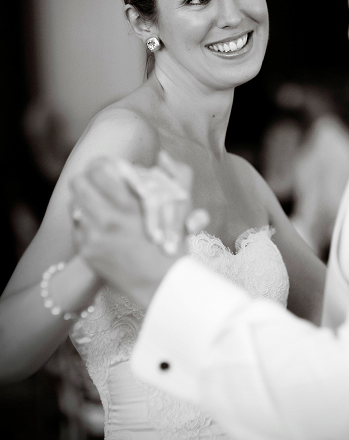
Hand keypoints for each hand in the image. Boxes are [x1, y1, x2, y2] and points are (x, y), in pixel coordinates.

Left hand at [70, 155, 192, 307]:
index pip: (98, 168)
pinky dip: (85, 223)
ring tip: (94, 202)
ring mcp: (94, 236)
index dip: (101, 165)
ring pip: (74, 204)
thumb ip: (177, 175)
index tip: (107, 170)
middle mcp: (107, 218)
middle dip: (86, 180)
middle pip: (78, 182)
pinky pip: (77, 226)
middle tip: (94, 183)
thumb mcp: (182, 206)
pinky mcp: (87, 251)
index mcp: (129, 203)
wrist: (160, 284)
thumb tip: (162, 156)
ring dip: (84, 201)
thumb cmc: (172, 243)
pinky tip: (97, 225)